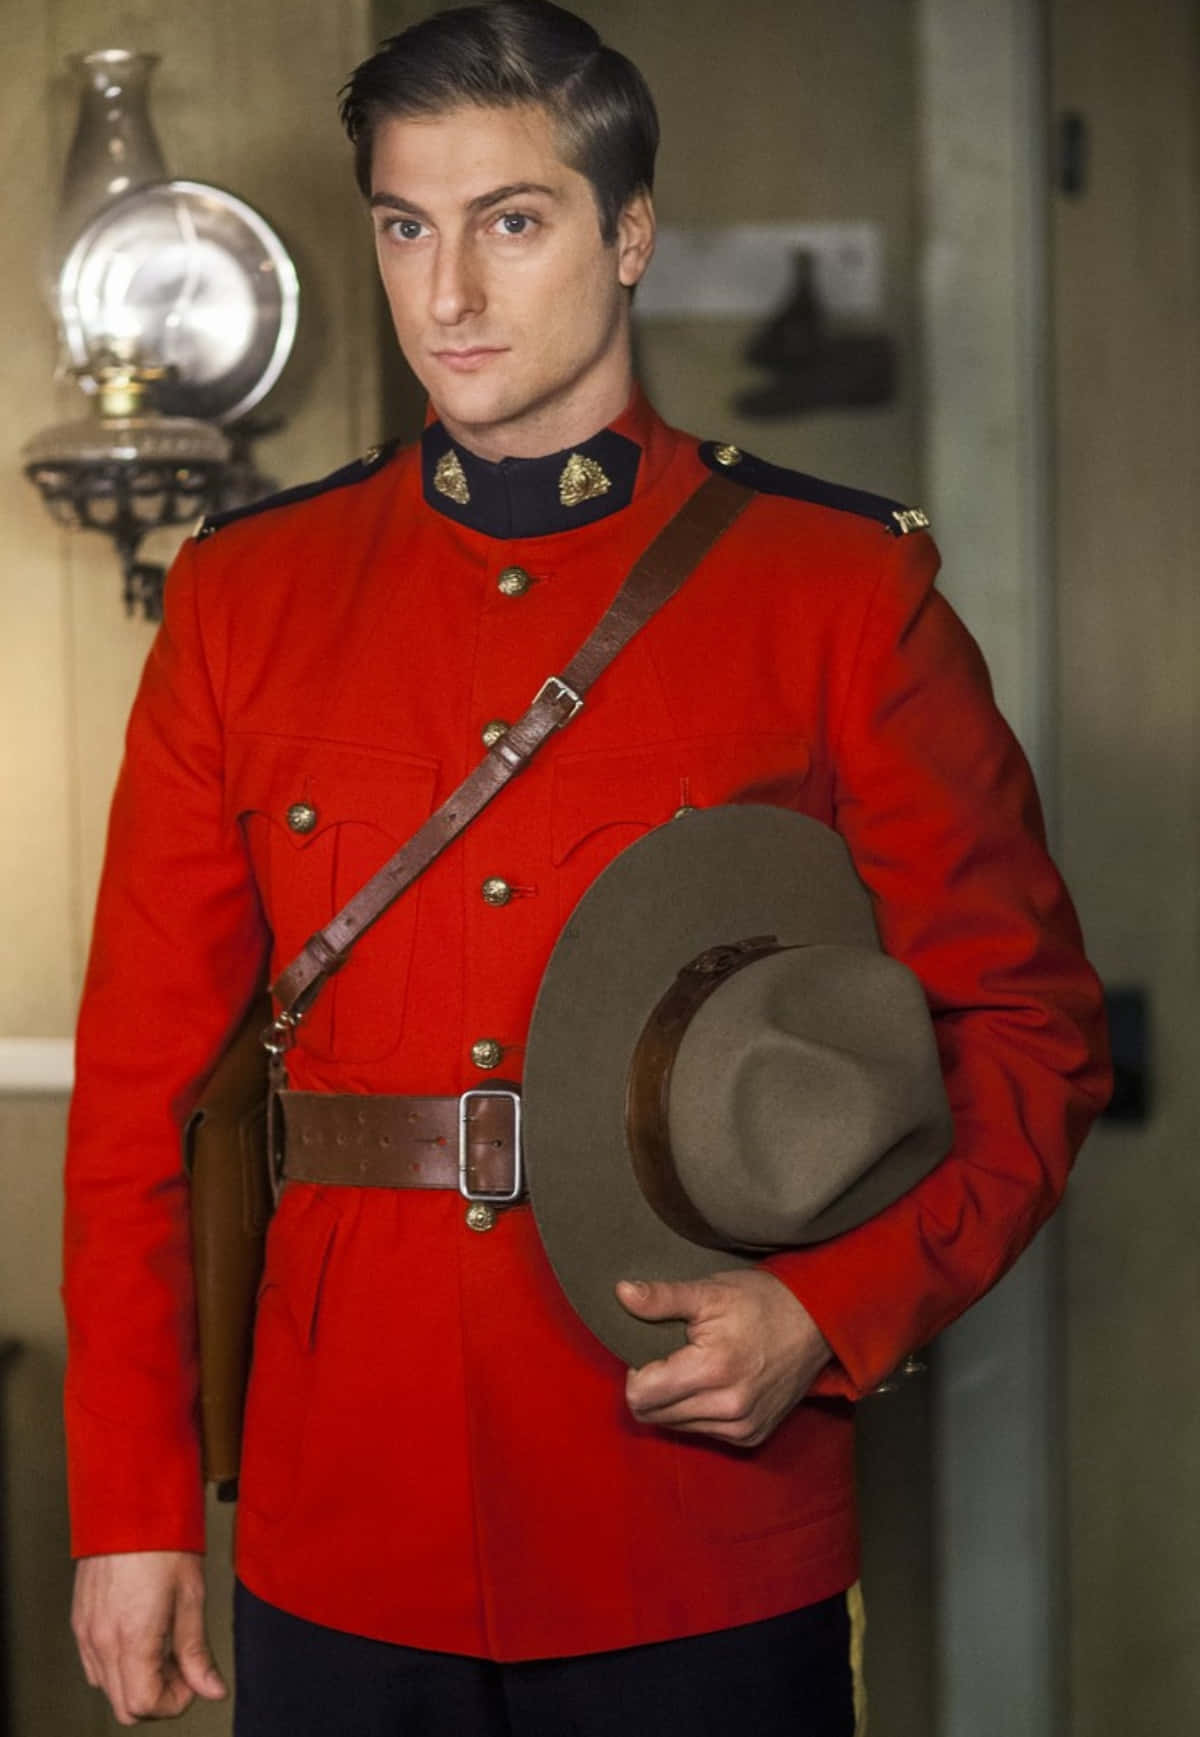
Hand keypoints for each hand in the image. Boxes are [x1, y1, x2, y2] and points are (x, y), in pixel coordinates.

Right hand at [71, 1550, 226, 1724]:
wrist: (130, 1500)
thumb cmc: (163, 1538)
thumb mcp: (191, 1594)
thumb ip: (197, 1650)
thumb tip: (212, 1689)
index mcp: (131, 1637)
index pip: (145, 1705)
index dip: (175, 1701)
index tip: (193, 1678)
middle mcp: (101, 1640)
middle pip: (124, 1706)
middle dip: (158, 1696)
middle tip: (183, 1665)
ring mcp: (85, 1630)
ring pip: (108, 1687)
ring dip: (138, 1681)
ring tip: (165, 1645)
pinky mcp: (80, 1619)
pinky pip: (94, 1663)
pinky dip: (119, 1664)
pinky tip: (142, 1634)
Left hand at [618, 1269, 831, 1447]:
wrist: (817, 1322)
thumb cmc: (761, 1302)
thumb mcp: (709, 1291)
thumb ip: (662, 1298)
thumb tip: (621, 1294)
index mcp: (712, 1370)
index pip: (641, 1395)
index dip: (636, 1370)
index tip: (652, 1350)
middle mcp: (727, 1407)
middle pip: (653, 1414)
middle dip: (651, 1387)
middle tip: (670, 1356)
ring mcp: (742, 1427)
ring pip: (675, 1426)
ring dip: (673, 1401)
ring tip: (693, 1368)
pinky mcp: (752, 1436)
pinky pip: (702, 1432)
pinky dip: (696, 1411)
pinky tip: (712, 1384)